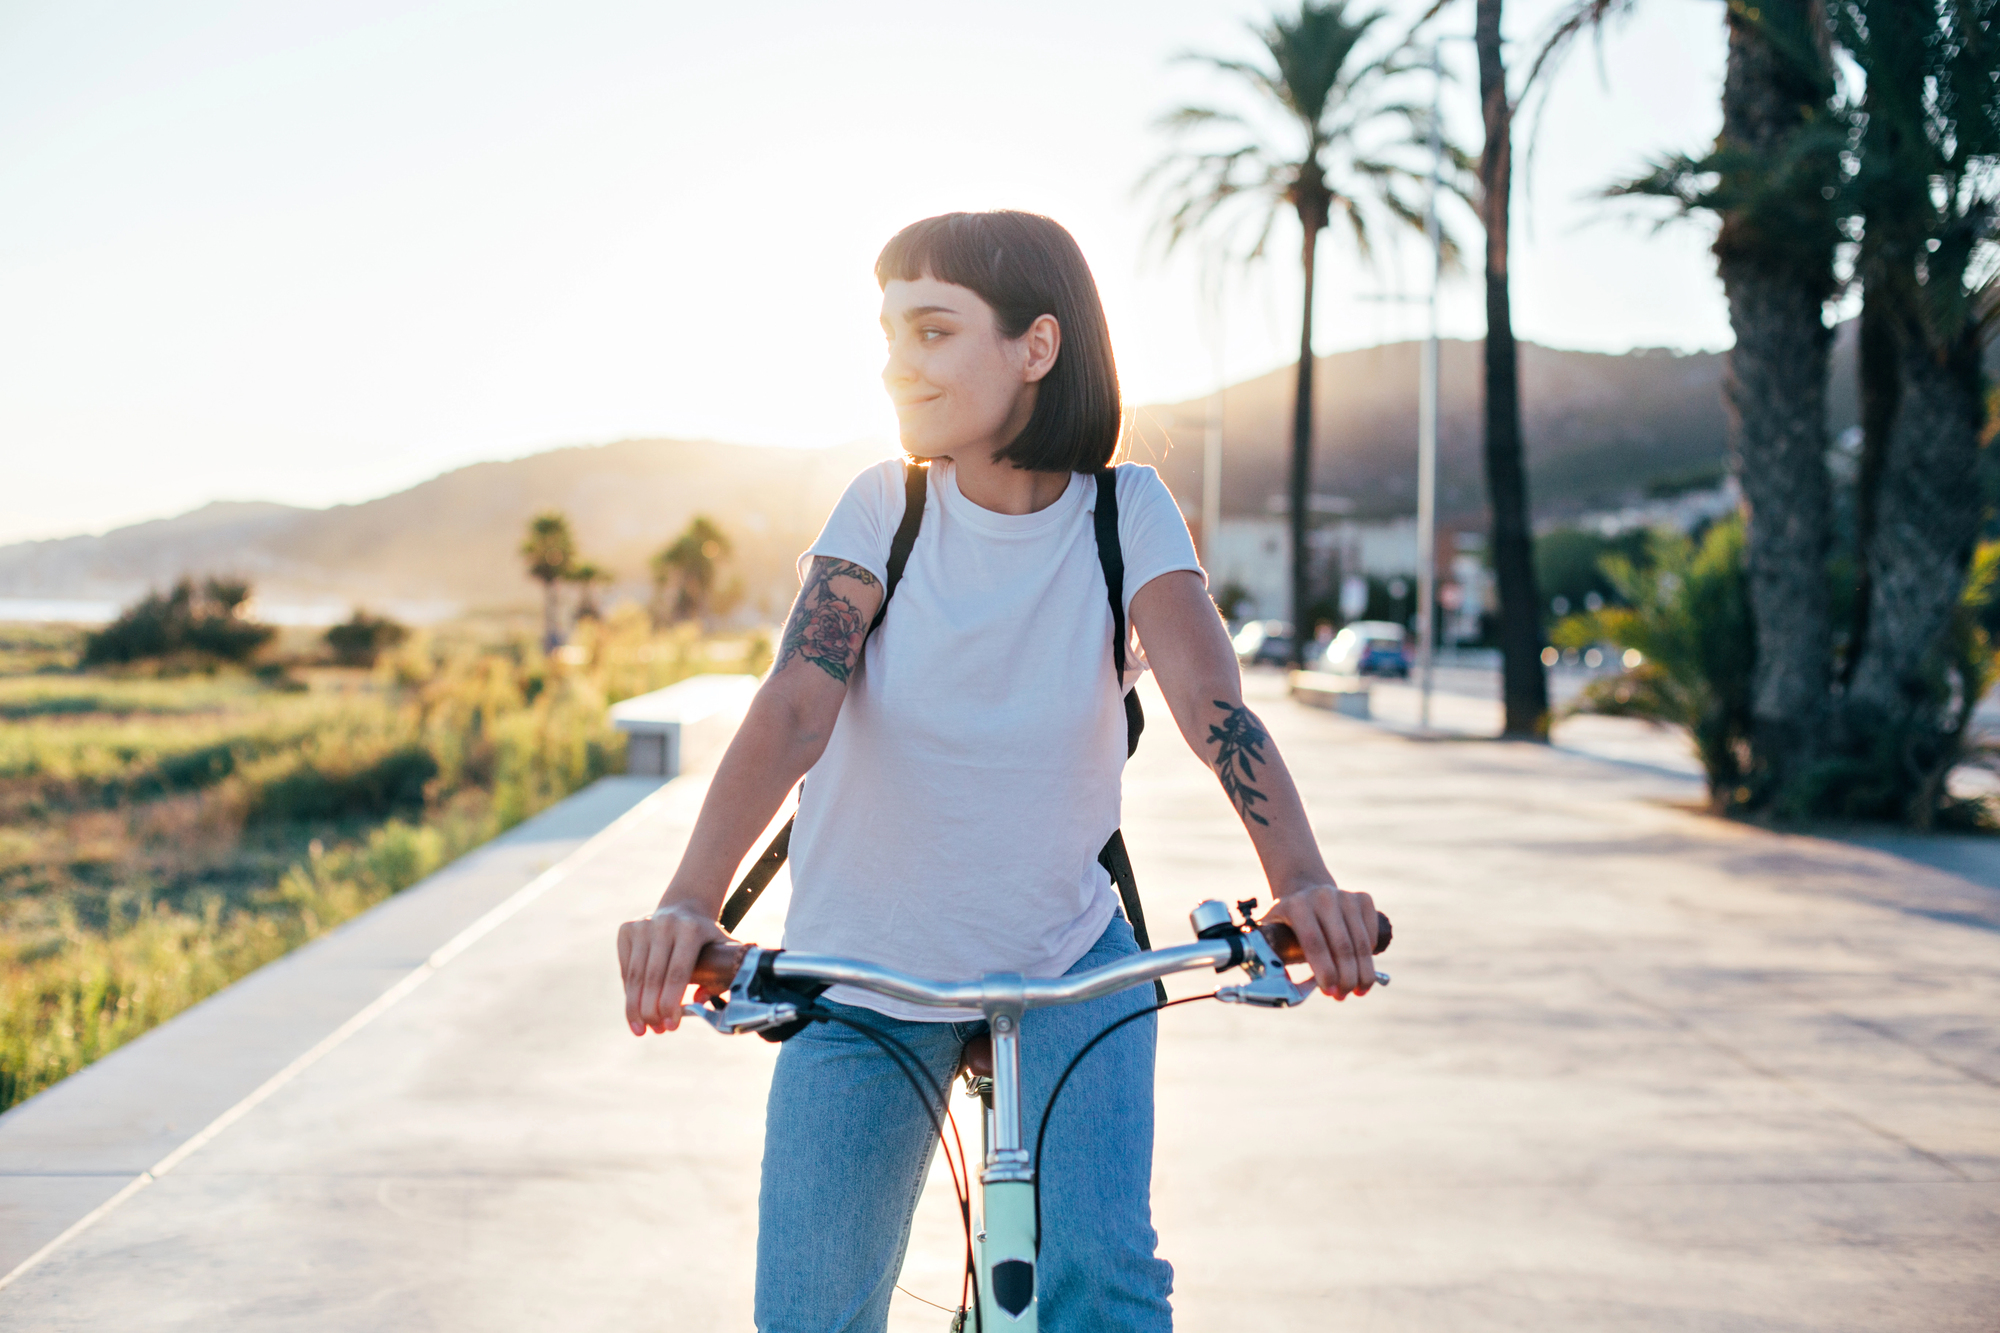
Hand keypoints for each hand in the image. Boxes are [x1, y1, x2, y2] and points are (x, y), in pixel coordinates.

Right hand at [617, 902, 730, 1033]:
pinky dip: (629, 993)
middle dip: (652, 1010)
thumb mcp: (721, 952)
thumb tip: (699, 1001)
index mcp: (691, 930)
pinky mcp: (627, 929)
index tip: (671, 1027)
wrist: (684, 908)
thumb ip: (721, 977)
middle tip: (656, 1032)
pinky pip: (626, 970)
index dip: (672, 1002)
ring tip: (641, 1030)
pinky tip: (635, 1012)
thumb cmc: (706, 941)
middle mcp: (665, 924)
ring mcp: (643, 925)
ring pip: (635, 976)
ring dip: (635, 1008)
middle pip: (653, 977)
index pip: (678, 973)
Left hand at [1263, 883, 1377, 998]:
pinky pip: (1371, 934)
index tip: (1329, 992)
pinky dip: (1370, 956)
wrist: (1305, 891)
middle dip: (1345, 977)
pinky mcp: (1363, 899)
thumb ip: (1268, 957)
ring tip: (1357, 991)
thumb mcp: (1271, 933)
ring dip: (1363, 973)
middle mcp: (1322, 897)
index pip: (1314, 942)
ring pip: (1361, 943)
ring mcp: (1345, 896)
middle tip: (1342, 996)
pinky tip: (1363, 970)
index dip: (1324, 971)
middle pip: (1341, 945)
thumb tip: (1276, 987)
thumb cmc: (1287, 922)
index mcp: (1296, 906)